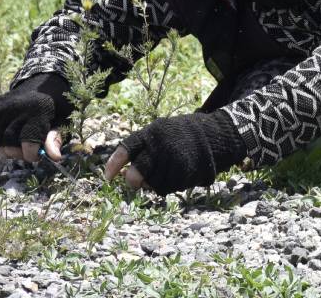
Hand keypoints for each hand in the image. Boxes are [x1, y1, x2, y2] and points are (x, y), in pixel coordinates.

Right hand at [0, 73, 72, 163]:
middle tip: (31, 151)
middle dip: (19, 153)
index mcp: (38, 110)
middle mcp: (16, 107)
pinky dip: (3, 137)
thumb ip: (56, 138)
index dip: (31, 154)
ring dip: (10, 148)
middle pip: (9, 143)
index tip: (37, 156)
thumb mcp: (64, 119)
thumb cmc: (58, 103)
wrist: (45, 79)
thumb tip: (54, 157)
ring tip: (23, 142)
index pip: (28, 142)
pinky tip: (16, 130)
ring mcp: (3, 105)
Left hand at [102, 112, 243, 194]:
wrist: (212, 135)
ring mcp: (172, 162)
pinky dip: (164, 186)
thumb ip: (142, 148)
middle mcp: (159, 148)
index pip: (125, 150)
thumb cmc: (178, 135)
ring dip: (150, 183)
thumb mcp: (159, 132)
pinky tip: (171, 176)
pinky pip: (166, 188)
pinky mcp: (184, 173)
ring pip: (151, 184)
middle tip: (133, 180)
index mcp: (150, 134)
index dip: (114, 165)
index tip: (108, 177)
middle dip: (133, 180)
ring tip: (159, 174)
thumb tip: (125, 173)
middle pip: (137, 173)